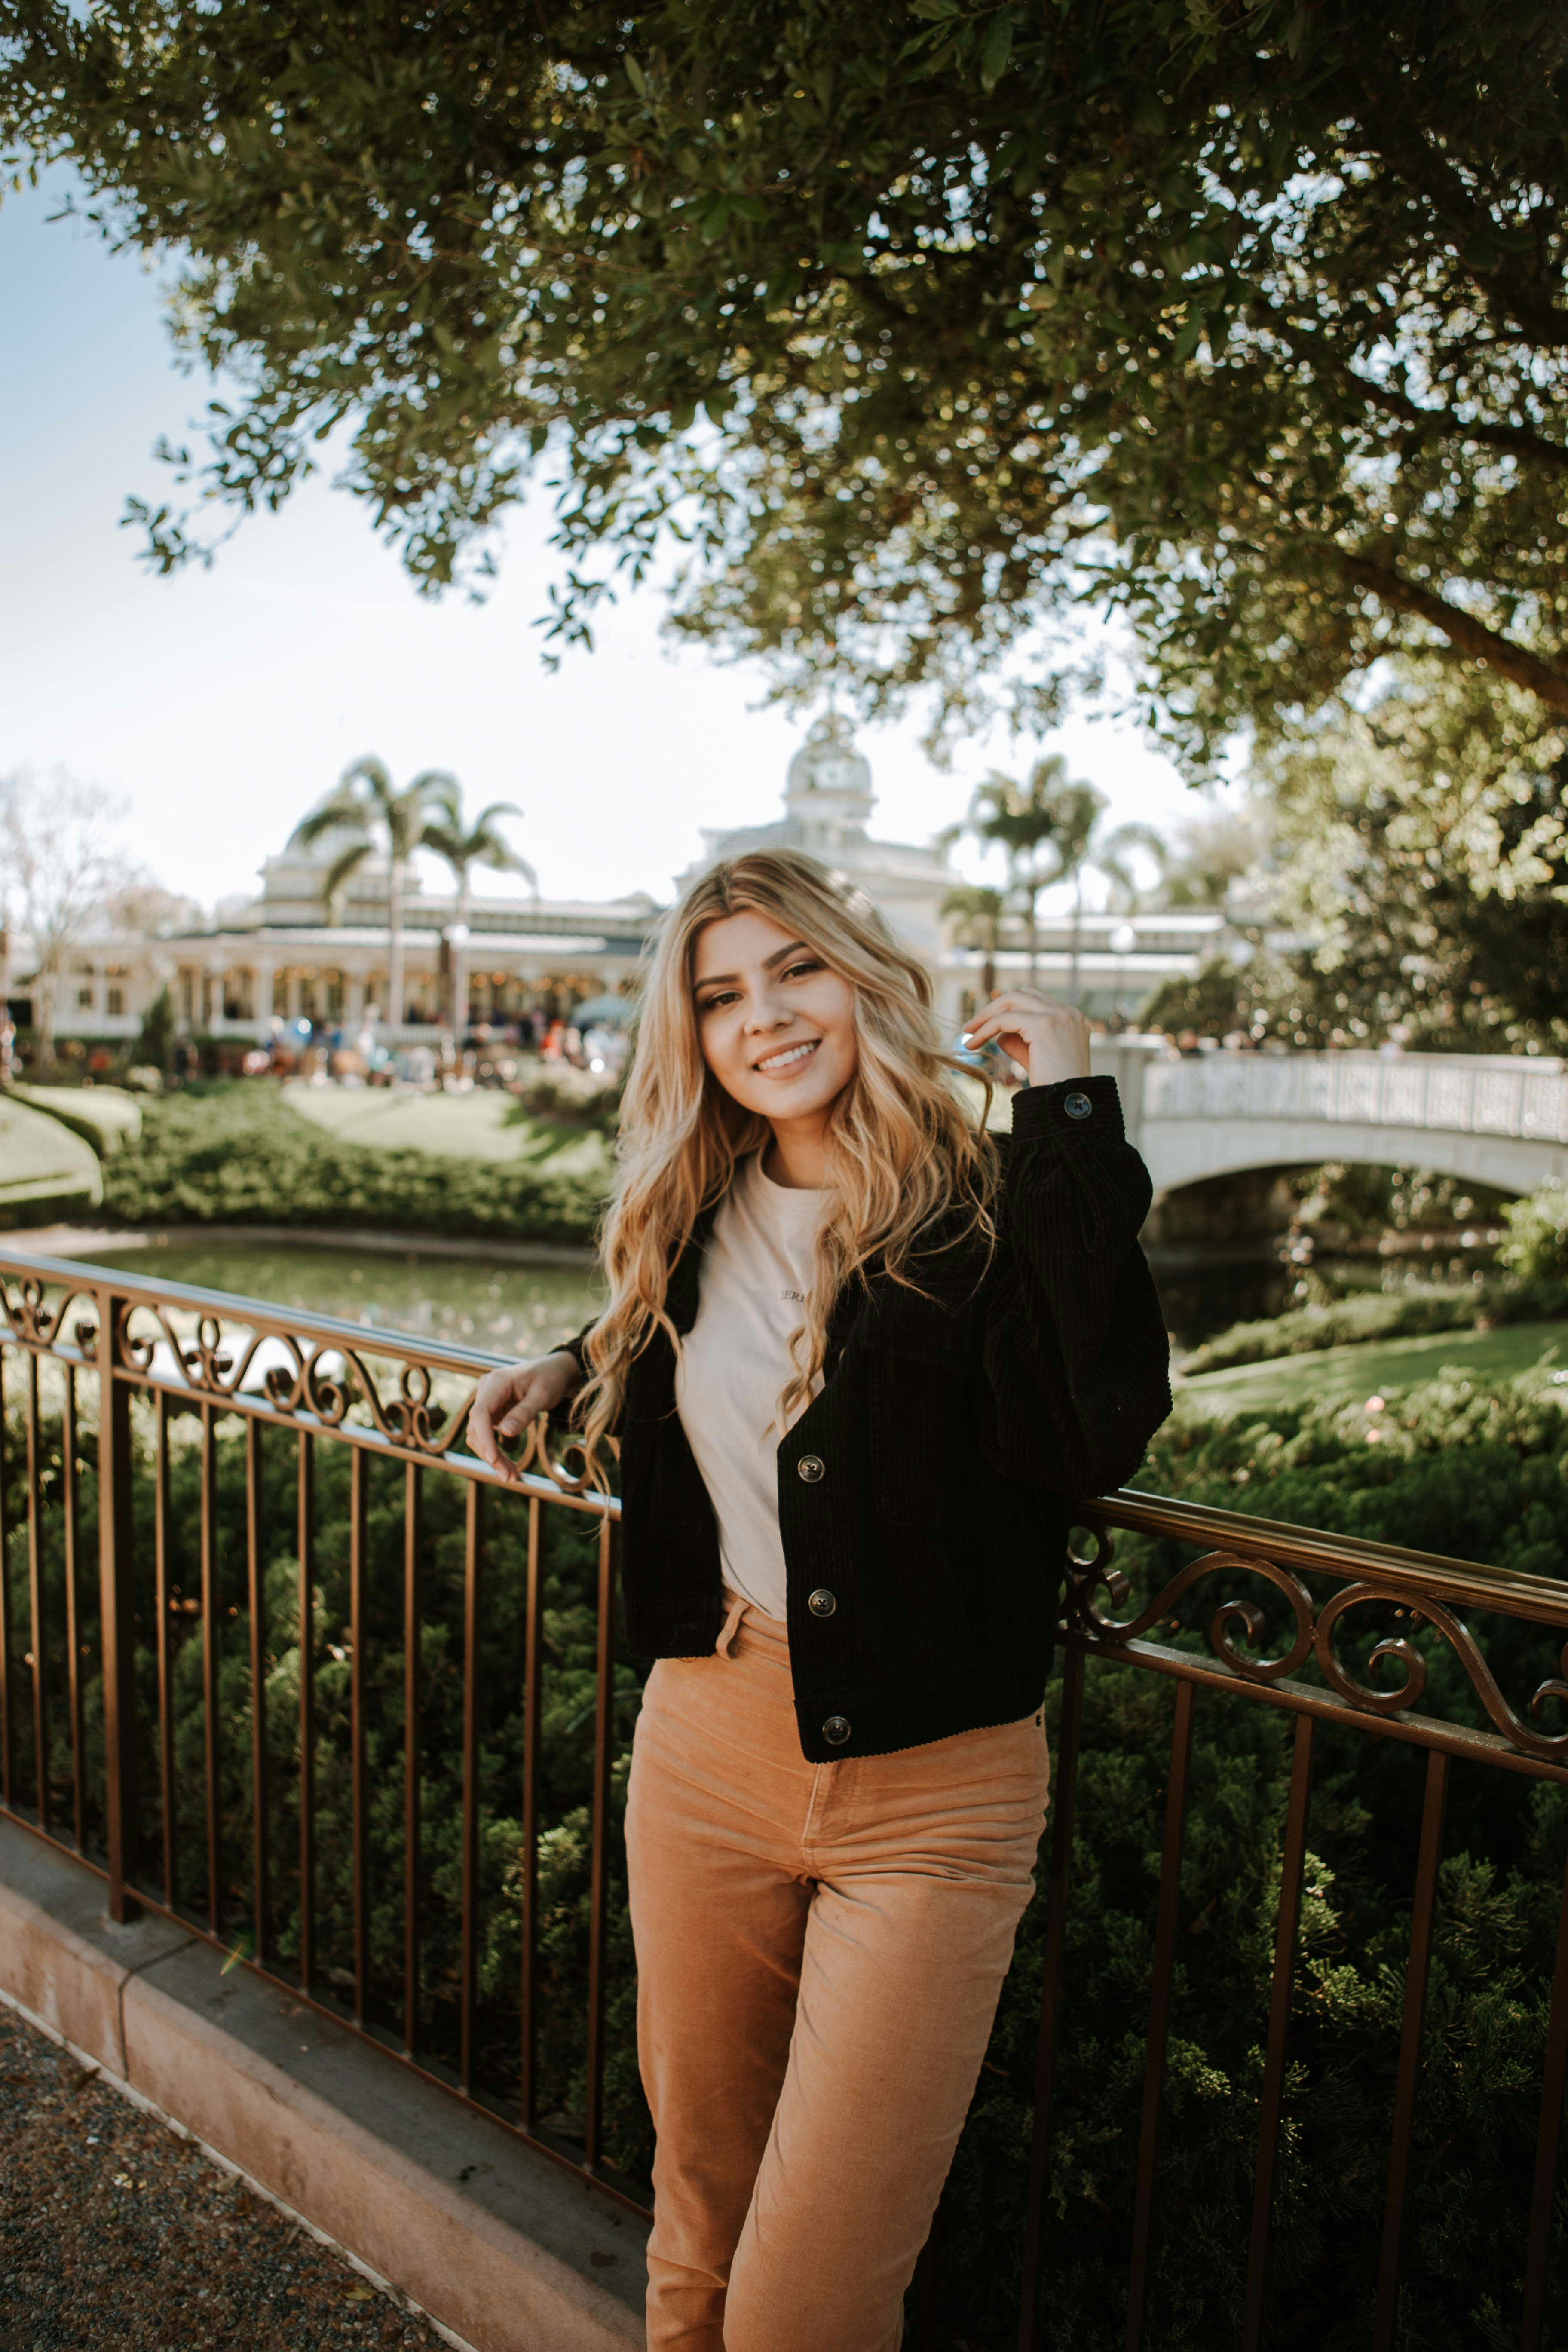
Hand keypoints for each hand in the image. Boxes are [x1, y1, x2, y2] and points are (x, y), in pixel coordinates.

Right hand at [466, 1350, 581, 1481]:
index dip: (485, 1438)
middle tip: (510, 1477)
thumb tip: (505, 1433)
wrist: (554, 1370)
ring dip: (492, 1457)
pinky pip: (487, 1434)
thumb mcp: (543, 1395)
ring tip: (511, 1477)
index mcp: (496, 1382)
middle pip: (477, 1428)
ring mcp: (487, 1401)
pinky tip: (507, 1467)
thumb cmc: (550, 1378)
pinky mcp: (492, 1412)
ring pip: (479, 1435)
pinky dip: (496, 1451)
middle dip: (491, 1455)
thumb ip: (524, 1413)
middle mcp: (486, 1390)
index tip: (494, 1460)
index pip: (480, 1413)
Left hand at [961, 990, 1089, 1088]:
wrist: (1067, 1106)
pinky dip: (985, 1028)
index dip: (1008, 1009)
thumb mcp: (1035, 1058)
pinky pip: (1005, 1019)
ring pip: (1012, 1000)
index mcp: (1072, 1019)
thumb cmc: (1052, 1088)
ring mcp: (1058, 1016)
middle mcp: (1068, 1013)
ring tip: (968, 1033)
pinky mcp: (1044, 1025)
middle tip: (971, 1026)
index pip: (1034, 1000)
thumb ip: (1020, 1042)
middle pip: (1022, 994)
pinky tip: (973, 1042)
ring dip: (986, 1015)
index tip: (986, 1025)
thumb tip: (999, 1034)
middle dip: (994, 1007)